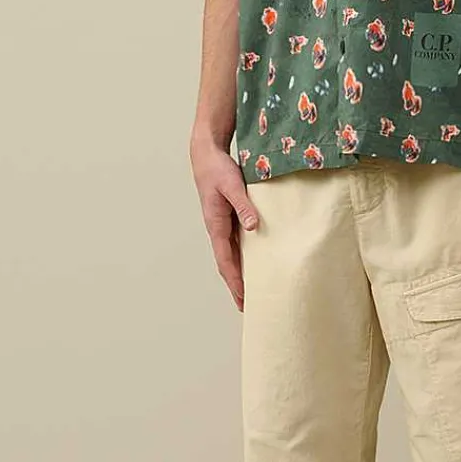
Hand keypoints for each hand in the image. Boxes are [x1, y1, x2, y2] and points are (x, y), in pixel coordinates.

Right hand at [190, 141, 259, 311]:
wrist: (207, 155)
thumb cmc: (218, 169)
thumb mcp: (232, 185)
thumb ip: (244, 206)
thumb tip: (253, 227)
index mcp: (216, 225)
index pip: (226, 260)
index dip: (235, 280)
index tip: (244, 298)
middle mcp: (218, 229)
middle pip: (227, 264)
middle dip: (236, 286)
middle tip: (246, 307)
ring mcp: (222, 225)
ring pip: (231, 256)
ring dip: (239, 275)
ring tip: (250, 292)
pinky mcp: (228, 218)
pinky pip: (235, 244)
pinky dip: (242, 258)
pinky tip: (253, 264)